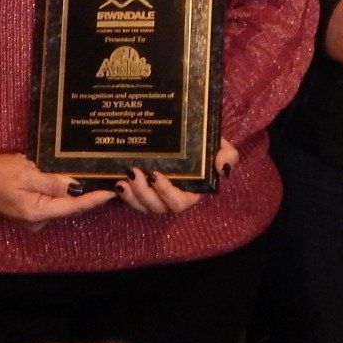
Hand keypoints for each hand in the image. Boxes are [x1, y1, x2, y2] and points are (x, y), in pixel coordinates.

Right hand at [0, 154, 114, 229]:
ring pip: (61, 205)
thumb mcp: (26, 173)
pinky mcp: (30, 212)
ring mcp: (33, 218)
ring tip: (96, 181)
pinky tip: (74, 184)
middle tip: (109, 183)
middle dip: (88, 196)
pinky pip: (51, 203)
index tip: (111, 192)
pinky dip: (62, 194)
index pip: (72, 206)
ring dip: (76, 194)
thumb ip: (51, 181)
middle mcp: (37, 220)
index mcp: (37, 212)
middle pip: (69, 207)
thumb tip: (75, 186)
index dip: (94, 199)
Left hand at [114, 140, 239, 215]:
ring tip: (122, 178)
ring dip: (131, 195)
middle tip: (134, 173)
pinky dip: (122, 193)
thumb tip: (222, 168)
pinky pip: (130, 199)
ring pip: (141, 205)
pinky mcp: (139, 189)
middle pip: (156, 207)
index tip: (156, 175)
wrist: (188, 134)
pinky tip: (115, 180)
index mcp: (191, 192)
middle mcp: (171, 198)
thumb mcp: (220, 145)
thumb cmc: (204, 143)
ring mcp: (154, 195)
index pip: (178, 202)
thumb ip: (228, 155)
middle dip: (143, 194)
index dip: (166, 193)